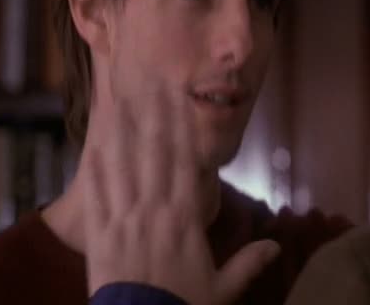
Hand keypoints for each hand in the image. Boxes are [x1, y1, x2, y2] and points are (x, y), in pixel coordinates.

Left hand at [82, 87, 279, 303]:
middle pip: (155, 156)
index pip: (185, 165)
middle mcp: (154, 211)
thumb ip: (248, 264)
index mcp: (185, 220)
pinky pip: (96, 196)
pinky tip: (92, 146)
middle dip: (155, 117)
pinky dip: (93, 171)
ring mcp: (124, 219)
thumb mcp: (222, 290)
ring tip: (120, 102)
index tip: (181, 103)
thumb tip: (277, 246)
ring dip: (122, 133)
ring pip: (123, 168)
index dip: (183, 130)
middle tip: (152, 85)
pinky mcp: (99, 234)